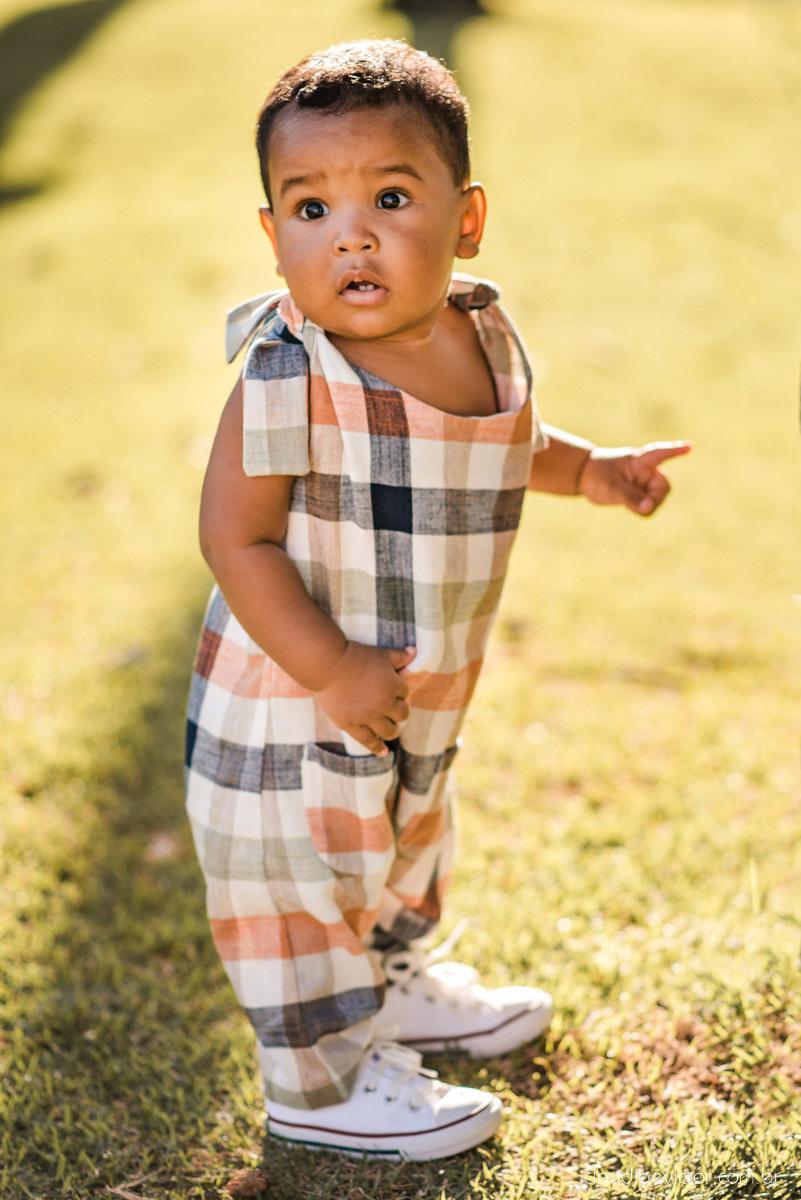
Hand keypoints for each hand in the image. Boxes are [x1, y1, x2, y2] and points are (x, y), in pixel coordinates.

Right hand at [313, 641, 415, 756]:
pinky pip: (368, 741)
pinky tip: (384, 752)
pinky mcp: (352, 725)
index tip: (391, 687)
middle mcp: (384, 704)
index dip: (399, 689)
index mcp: (392, 686)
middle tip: (392, 709)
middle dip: (398, 710)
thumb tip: (415, 651)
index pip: (404, 692)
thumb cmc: (354, 656)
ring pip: (389, 730)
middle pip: (402, 714)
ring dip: (392, 729)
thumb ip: (399, 656)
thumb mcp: (380, 654)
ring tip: (390, 729)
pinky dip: (377, 748)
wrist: (327, 665)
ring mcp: (368, 717)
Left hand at [578, 441, 690, 514]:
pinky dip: (643, 510)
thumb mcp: (611, 487)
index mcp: (639, 461)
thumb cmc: (596, 475)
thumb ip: (630, 497)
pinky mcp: (641, 493)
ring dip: (647, 506)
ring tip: (627, 503)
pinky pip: (649, 506)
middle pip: (663, 487)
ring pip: (658, 499)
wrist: (585, 477)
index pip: (659, 454)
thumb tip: (649, 508)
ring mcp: (645, 482)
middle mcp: (646, 471)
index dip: (674, 451)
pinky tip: (631, 507)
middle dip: (654, 499)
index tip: (689, 446)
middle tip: (639, 506)